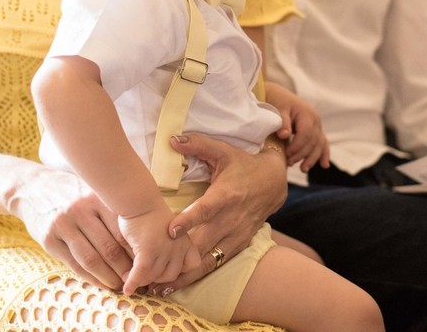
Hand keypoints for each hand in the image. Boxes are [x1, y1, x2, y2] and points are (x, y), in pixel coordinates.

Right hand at [13, 168, 134, 291]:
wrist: (35, 188)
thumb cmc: (75, 194)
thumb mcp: (94, 193)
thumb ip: (113, 212)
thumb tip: (141, 243)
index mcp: (97, 198)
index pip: (122, 231)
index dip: (135, 251)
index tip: (144, 264)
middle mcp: (80, 210)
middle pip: (109, 247)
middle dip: (124, 268)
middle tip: (134, 279)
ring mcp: (62, 224)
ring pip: (92, 259)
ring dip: (108, 277)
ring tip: (119, 285)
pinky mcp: (48, 239)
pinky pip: (74, 265)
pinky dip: (90, 278)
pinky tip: (101, 283)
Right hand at [118, 206, 201, 294]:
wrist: (139, 202)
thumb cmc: (148, 215)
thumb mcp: (167, 232)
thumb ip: (166, 249)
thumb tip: (154, 272)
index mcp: (185, 241)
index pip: (192, 265)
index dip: (178, 270)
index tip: (164, 270)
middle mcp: (178, 247)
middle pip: (170, 275)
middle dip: (156, 278)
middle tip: (142, 274)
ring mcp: (165, 250)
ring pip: (154, 277)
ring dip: (142, 280)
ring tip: (129, 276)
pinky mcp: (148, 252)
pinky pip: (141, 274)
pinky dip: (132, 283)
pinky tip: (126, 289)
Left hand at [151, 132, 286, 291]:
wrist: (274, 182)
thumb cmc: (244, 165)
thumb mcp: (224, 151)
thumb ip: (198, 145)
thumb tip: (172, 139)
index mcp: (226, 195)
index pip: (206, 210)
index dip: (189, 221)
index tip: (170, 231)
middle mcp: (231, 219)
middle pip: (203, 244)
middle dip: (178, 259)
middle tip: (151, 270)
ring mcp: (236, 235)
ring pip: (209, 261)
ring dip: (184, 276)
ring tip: (159, 288)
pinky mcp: (238, 245)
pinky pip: (216, 264)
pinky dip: (197, 276)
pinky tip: (177, 286)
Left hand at [266, 83, 329, 171]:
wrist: (280, 96)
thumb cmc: (278, 102)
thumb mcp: (278, 110)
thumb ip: (282, 123)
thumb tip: (284, 135)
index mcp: (307, 113)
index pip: (306, 134)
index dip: (297, 146)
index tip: (286, 153)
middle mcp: (316, 119)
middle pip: (313, 141)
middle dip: (302, 154)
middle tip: (289, 163)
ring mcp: (318, 125)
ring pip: (319, 144)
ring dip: (312, 158)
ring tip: (303, 169)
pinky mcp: (316, 130)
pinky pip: (322, 143)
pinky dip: (324, 154)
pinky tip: (324, 165)